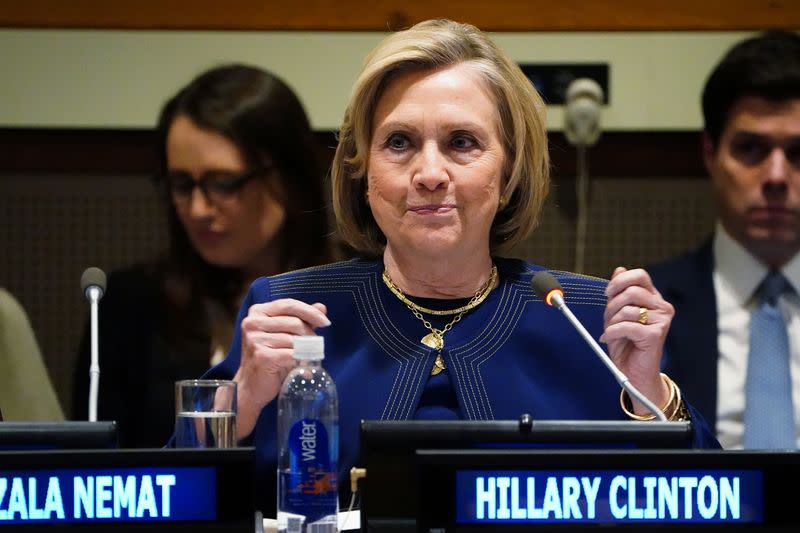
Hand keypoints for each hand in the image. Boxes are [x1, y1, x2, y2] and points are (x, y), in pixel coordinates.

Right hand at [233, 298, 329, 438]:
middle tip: (316, 346)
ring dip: (307, 349)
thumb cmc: (269, 358)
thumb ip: (301, 320)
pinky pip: (291, 354)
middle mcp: (253, 323)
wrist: (250, 387)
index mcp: (257, 312)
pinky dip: (301, 361)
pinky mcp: (261, 356)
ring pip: (294, 339)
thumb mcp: (284, 335)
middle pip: (294, 322)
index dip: (310, 311)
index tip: (325, 322)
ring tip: (308, 357)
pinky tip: (303, 367)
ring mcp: (255, 339)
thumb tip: (322, 307)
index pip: (289, 304)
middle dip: (310, 334)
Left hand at [600, 266, 673, 413]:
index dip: (620, 281)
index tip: (608, 293)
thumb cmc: (627, 344)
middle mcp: (662, 307)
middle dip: (612, 305)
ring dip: (611, 321)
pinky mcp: (655, 335)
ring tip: (611, 332)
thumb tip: (619, 269)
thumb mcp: (618, 314)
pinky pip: (625, 326)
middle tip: (608, 318)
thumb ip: (619, 294)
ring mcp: (661, 321)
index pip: (640, 275)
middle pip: (631, 290)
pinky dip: (611, 333)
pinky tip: (608, 339)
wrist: (634, 373)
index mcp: (654, 299)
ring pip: (627, 309)